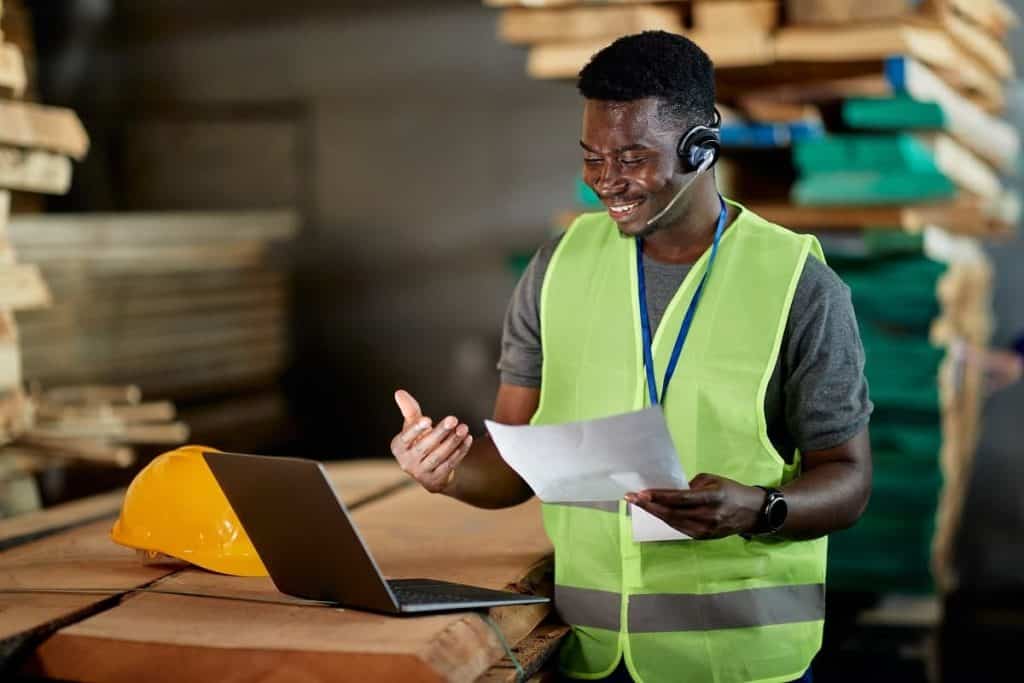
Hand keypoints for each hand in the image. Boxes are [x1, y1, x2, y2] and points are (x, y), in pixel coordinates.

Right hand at [390, 390, 472, 493]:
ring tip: (464, 428)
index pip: (406, 437)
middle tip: (453, 419)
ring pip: (439, 456)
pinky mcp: (436, 479)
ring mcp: (421, 473)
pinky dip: (460, 451)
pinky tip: (467, 439)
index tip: (428, 419)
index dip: (416, 429)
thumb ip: (409, 410)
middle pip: (425, 446)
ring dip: (453, 441)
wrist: (429, 468)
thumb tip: (399, 392)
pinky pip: (450, 464)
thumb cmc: (419, 440)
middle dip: (440, 432)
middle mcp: (407, 462)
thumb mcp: (413, 426)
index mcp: (398, 447)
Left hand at [625, 473, 764, 538]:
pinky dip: (665, 520)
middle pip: (672, 513)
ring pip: (673, 522)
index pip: (680, 498)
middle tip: (631, 498)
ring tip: (638, 504)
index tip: (641, 493)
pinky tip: (654, 512)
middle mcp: (708, 516)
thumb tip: (668, 490)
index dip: (659, 497)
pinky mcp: (703, 537)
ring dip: (654, 513)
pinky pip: (679, 528)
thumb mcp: (712, 480)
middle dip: (649, 506)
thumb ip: (690, 485)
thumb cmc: (731, 490)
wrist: (752, 513)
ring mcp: (705, 530)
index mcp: (712, 497)